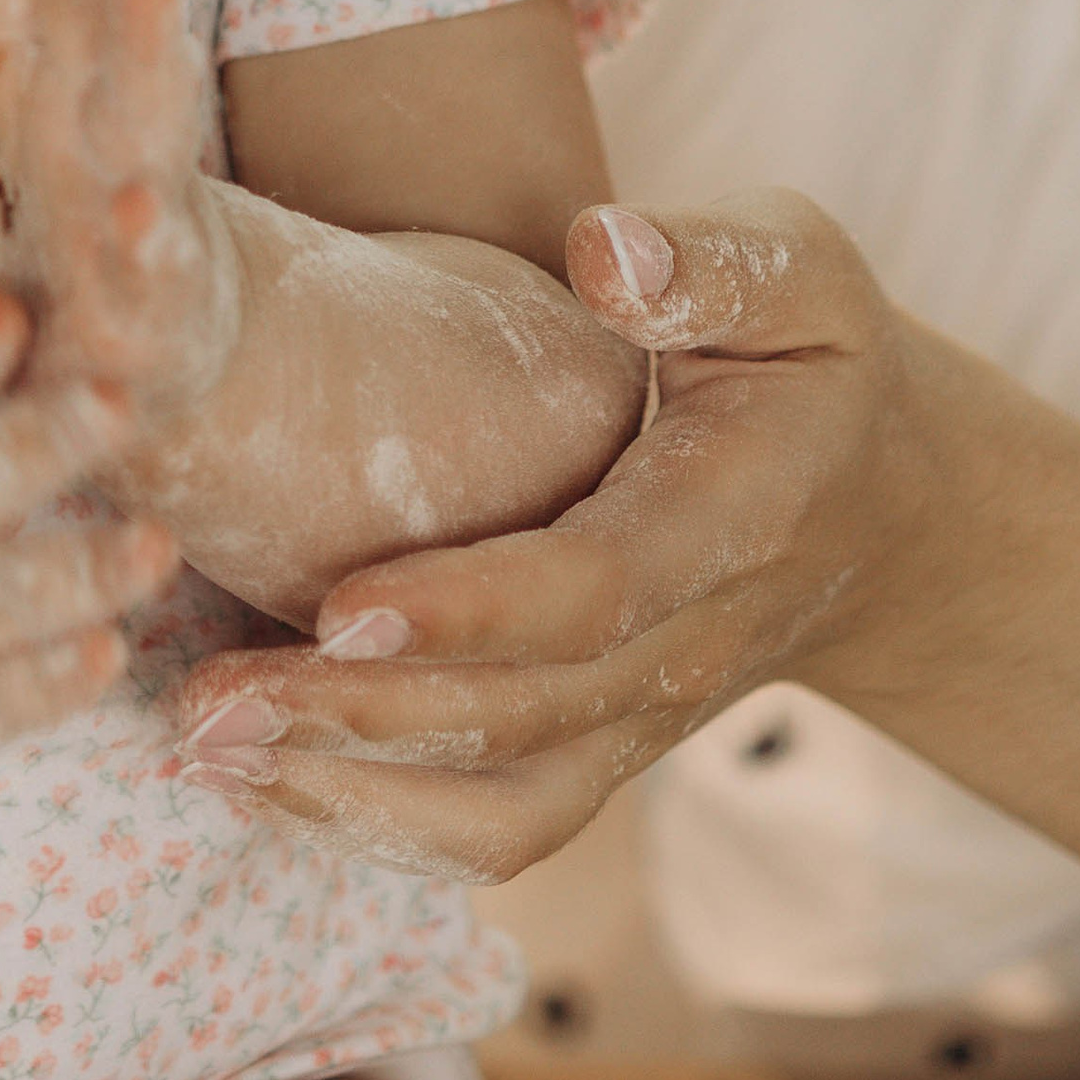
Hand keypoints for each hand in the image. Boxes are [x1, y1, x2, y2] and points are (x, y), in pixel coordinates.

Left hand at [0, 0, 237, 434]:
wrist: (153, 350)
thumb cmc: (45, 206)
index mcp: (29, 62)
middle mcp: (90, 114)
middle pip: (92, 2)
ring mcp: (130, 199)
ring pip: (144, 110)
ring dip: (153, 42)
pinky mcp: (152, 302)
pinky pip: (148, 268)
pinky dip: (146, 239)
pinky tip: (135, 208)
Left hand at [162, 183, 907, 881]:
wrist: (880, 507)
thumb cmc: (809, 358)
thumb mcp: (802, 275)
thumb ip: (712, 260)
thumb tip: (603, 250)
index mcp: (729, 520)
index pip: (593, 590)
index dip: (467, 610)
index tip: (335, 602)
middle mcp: (686, 648)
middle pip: (518, 715)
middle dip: (355, 716)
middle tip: (203, 700)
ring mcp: (641, 719)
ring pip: (500, 803)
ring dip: (343, 790)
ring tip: (199, 750)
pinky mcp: (598, 749)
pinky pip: (497, 829)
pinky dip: (377, 828)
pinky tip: (257, 782)